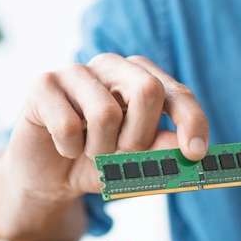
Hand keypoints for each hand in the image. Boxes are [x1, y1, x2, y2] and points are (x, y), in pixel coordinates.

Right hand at [6, 53, 208, 200]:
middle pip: (148, 91)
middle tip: (122, 156)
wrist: (49, 175)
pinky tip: (65, 146)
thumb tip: (190, 151)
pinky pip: (69, 125)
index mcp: (144, 78)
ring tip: (90, 151)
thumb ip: (164, 154)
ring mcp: (78, 70)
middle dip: (140, 137)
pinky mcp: (44, 83)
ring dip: (101, 149)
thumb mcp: (138, 164)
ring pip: (107, 113)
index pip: (178, 94)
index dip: (191, 121)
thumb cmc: (100, 161)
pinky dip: (71, 149)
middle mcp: (114, 66)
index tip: (196, 154)